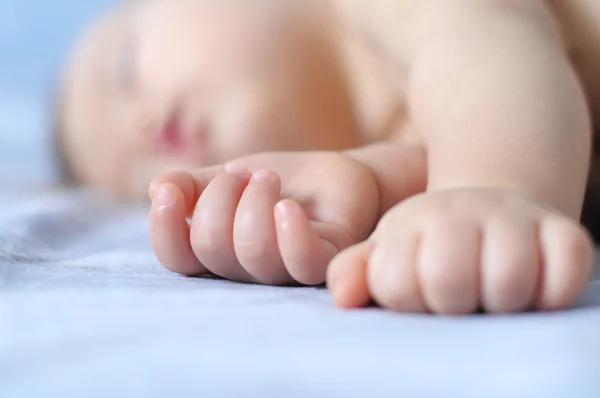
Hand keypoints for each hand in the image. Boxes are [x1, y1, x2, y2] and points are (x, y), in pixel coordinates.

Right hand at [149, 151, 381, 284]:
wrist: (334, 174)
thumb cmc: (279, 181)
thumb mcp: (227, 175)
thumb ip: (192, 185)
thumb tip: (158, 189)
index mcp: (218, 252)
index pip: (177, 258)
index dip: (165, 228)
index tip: (169, 193)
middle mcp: (246, 270)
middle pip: (212, 249)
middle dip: (219, 199)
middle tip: (243, 174)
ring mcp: (285, 270)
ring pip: (252, 253)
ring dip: (254, 204)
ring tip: (268, 177)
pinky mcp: (324, 262)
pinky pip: (301, 260)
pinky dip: (289, 231)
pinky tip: (288, 205)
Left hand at [328, 188, 593, 313]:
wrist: (488, 207)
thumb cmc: (428, 244)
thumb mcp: (386, 252)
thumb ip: (356, 272)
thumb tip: (344, 296)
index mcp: (410, 223)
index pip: (397, 282)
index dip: (407, 298)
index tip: (416, 288)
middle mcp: (461, 212)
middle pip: (448, 282)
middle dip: (451, 303)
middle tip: (457, 294)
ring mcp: (514, 218)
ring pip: (507, 283)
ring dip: (500, 302)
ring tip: (490, 290)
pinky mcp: (563, 230)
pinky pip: (566, 273)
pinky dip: (552, 290)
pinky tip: (533, 284)